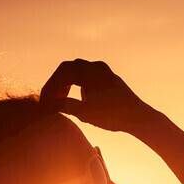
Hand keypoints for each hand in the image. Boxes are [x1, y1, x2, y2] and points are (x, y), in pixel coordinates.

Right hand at [40, 59, 158, 132]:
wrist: (139, 117)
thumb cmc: (113, 116)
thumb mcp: (85, 113)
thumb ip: (65, 106)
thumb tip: (48, 105)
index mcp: (89, 71)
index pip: (61, 74)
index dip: (50, 88)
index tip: (44, 101)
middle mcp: (96, 66)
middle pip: (68, 69)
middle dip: (57, 84)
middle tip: (51, 100)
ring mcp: (103, 70)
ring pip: (78, 71)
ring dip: (67, 84)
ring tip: (62, 101)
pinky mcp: (108, 77)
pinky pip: (88, 75)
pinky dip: (78, 84)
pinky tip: (79, 100)